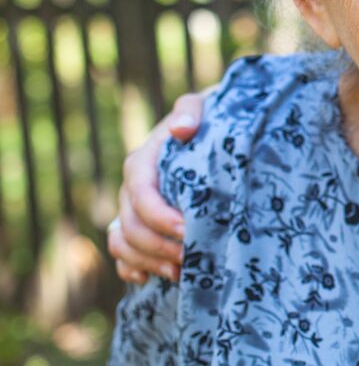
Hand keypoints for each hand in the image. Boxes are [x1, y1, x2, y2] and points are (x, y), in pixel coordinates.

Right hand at [107, 91, 205, 282]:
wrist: (209, 130)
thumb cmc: (207, 119)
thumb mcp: (201, 107)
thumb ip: (190, 111)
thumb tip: (182, 129)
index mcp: (141, 163)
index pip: (141, 196)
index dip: (159, 217)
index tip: (186, 229)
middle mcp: (131, 189)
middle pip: (131, 226)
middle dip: (158, 246)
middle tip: (191, 256)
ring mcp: (131, 210)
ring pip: (123, 243)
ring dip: (146, 261)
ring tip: (179, 272)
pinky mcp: (139, 225)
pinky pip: (123, 253)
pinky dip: (131, 269)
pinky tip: (150, 279)